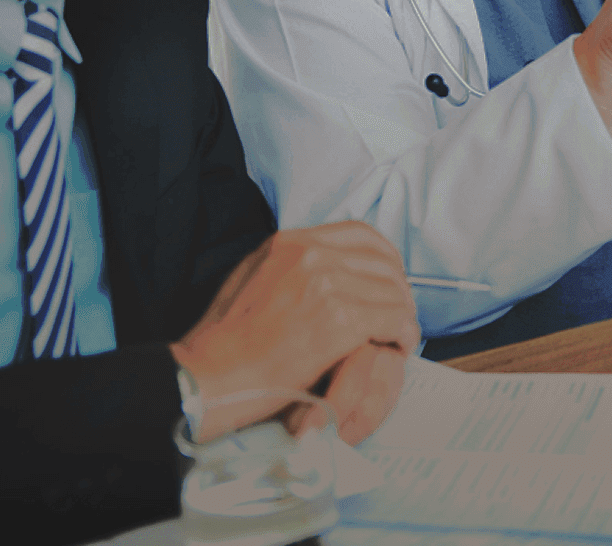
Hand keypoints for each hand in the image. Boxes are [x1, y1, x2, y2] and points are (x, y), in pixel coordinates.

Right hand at [170, 222, 419, 442]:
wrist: (208, 376)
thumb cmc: (223, 342)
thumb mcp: (250, 278)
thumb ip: (289, 265)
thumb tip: (326, 266)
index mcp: (290, 242)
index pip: (361, 234)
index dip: (385, 260)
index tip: (389, 282)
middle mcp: (310, 254)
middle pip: (383, 262)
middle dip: (398, 289)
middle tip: (398, 316)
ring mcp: (325, 284)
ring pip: (393, 291)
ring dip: (402, 315)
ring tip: (398, 336)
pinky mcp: (338, 320)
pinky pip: (393, 319)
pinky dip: (403, 334)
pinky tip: (397, 346)